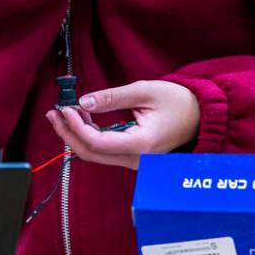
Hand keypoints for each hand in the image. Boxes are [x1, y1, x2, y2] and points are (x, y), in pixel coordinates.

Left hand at [44, 80, 199, 169]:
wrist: (200, 115)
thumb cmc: (178, 101)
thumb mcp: (143, 91)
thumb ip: (112, 98)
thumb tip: (84, 102)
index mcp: (142, 144)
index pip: (97, 143)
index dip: (76, 127)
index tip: (64, 108)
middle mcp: (137, 160)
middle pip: (91, 154)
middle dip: (68, 133)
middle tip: (54, 112)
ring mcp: (135, 162)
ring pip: (96, 155)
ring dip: (76, 135)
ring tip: (63, 112)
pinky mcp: (133, 158)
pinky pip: (105, 152)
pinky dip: (89, 136)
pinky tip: (81, 119)